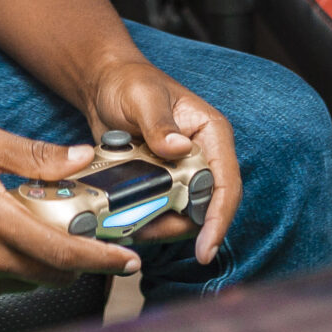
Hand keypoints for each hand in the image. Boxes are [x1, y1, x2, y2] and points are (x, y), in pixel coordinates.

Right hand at [0, 127, 139, 311]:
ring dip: (36, 263)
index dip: (102, 258)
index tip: (130, 259)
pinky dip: (4, 271)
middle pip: (51, 274)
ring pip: (24, 282)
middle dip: (75, 261)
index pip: (63, 252)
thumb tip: (83, 158)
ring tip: (21, 230)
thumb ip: (35, 156)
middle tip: (83, 238)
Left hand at [84, 57, 239, 263]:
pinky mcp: (164, 182)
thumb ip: (158, 123)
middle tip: (145, 233)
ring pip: (183, 214)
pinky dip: (147, 219)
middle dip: (179, 227)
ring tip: (129, 226)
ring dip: (159, 225)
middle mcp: (203, 155)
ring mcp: (184, 171)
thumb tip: (179, 148)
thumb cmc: (129, 82)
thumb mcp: (142, 98)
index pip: (226, 182)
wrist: (105, 85)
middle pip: (205, 206)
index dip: (219, 218)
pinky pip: (163, 210)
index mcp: (210, 133)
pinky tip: (125, 220)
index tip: (205, 250)